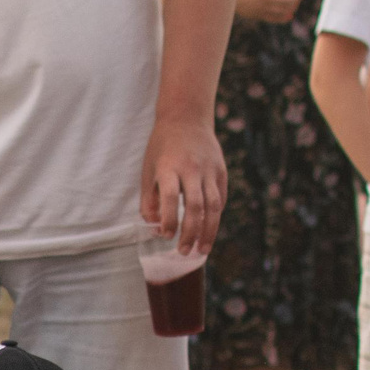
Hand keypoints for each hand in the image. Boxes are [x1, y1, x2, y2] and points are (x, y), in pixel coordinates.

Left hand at [142, 114, 227, 253]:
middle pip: (195, 206)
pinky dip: (215, 216)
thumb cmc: (161, 148)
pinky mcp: (221, 170)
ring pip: (213, 205)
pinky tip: (209, 230)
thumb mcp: (148, 171)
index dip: (168, 219)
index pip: (170, 197)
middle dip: (190, 232)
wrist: (187, 118)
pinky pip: (220, 197)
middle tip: (184, 252)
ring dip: (208, 231)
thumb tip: (154, 228)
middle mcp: (192, 168)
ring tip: (202, 250)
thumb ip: (149, 201)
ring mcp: (209, 169)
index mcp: (169, 167)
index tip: (166, 236)